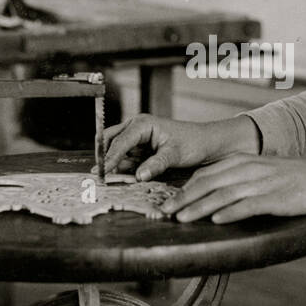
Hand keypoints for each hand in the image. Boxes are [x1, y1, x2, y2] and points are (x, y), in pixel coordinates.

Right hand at [101, 114, 257, 180]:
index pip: (119, 142)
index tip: (101, 172)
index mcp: (142, 124)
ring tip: (110, 181)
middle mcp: (136, 128)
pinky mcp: (141, 149)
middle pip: (110, 141)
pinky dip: (124, 168)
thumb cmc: (193, 143)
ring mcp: (137, 139)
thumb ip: (156, 165)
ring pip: (117, 152)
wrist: (206, 144)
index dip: (109, 158)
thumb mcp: (175, 155)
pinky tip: (123, 179)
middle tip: (99, 176)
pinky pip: (126, 159)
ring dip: (114, 165)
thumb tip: (139, 176)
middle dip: (105, 158)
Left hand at [166, 155, 305, 223]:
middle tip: (165, 212)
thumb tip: (213, 197)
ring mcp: (259, 183)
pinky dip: (229, 213)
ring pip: (221, 195)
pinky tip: (216, 221)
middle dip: (183, 199)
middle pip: (206, 183)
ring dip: (198, 208)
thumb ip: (236, 180)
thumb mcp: (260, 172)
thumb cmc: (292, 179)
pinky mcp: (272, 197)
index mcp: (241, 161)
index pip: (204, 174)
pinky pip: (246, 206)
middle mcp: (246, 169)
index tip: (168, 202)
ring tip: (182, 219)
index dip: (183, 189)